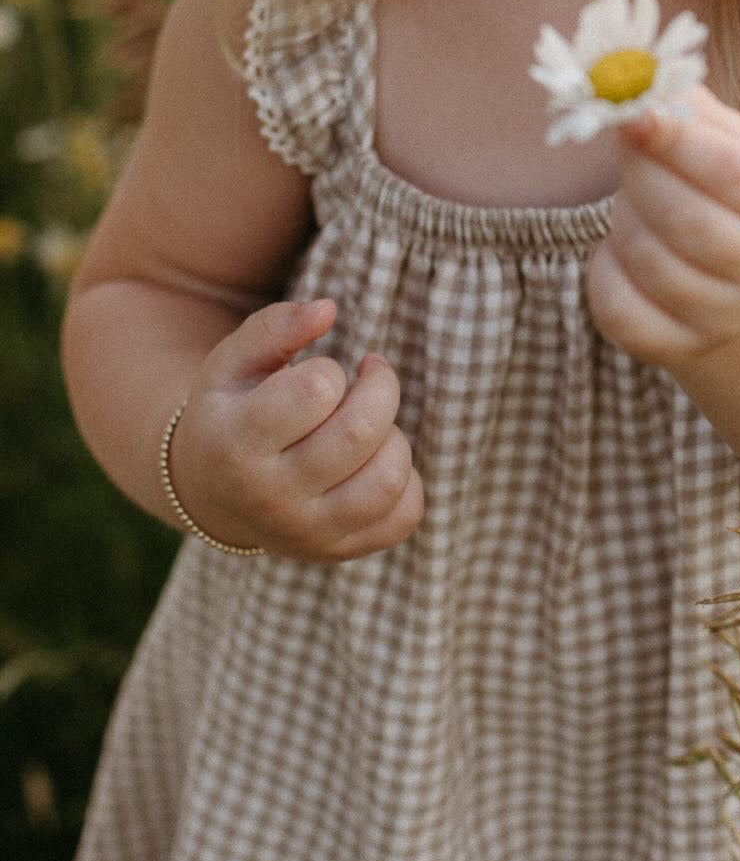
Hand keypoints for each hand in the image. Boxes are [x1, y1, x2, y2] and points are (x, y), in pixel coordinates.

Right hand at [169, 299, 425, 560]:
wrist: (211, 491)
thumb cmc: (232, 409)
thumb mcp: (233, 361)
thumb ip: (276, 325)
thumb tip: (329, 308)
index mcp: (236, 444)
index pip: (316, 391)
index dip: (329, 370)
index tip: (319, 372)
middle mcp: (270, 499)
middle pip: (360, 433)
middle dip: (380, 388)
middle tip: (371, 375)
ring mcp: (306, 535)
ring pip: (388, 479)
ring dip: (394, 435)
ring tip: (370, 423)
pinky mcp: (338, 552)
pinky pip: (404, 517)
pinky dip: (407, 479)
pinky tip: (376, 459)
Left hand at [585, 85, 739, 371]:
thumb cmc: (732, 191)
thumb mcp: (731, 141)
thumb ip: (689, 108)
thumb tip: (633, 70)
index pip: (738, 176)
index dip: (678, 143)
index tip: (631, 113)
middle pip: (689, 222)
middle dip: (643, 175)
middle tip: (629, 146)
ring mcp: (726, 318)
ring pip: (649, 262)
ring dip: (625, 217)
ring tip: (638, 200)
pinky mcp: (677, 347)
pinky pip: (618, 308)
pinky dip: (605, 269)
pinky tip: (623, 248)